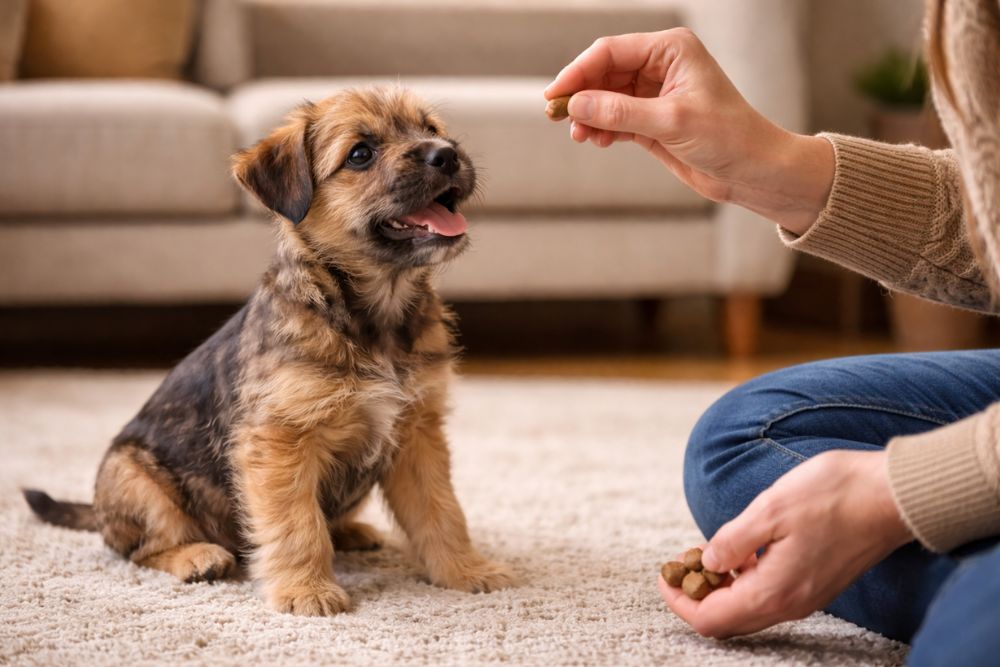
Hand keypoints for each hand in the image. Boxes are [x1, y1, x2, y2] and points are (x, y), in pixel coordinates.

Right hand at [544, 29, 833, 233]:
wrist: (752, 170)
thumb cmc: (727, 137)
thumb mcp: (670, 121)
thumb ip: (620, 112)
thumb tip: (577, 105)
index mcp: (670, 50)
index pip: (611, 52)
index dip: (578, 72)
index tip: (555, 95)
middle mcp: (660, 66)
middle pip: (604, 73)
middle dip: (582, 95)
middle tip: (560, 119)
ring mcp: (654, 93)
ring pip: (606, 97)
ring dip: (590, 116)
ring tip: (582, 136)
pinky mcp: (652, 120)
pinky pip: (615, 118)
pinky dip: (602, 129)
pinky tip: (599, 141)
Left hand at [659, 450, 912, 637]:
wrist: (893, 495)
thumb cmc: (833, 496)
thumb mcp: (770, 509)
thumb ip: (732, 540)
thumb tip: (706, 563)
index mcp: (774, 591)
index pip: (711, 619)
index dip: (679, 601)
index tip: (662, 574)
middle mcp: (791, 604)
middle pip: (728, 620)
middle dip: (696, 597)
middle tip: (679, 564)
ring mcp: (807, 596)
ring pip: (749, 608)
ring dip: (720, 587)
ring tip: (703, 552)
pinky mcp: (817, 582)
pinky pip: (769, 594)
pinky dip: (744, 580)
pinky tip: (739, 550)